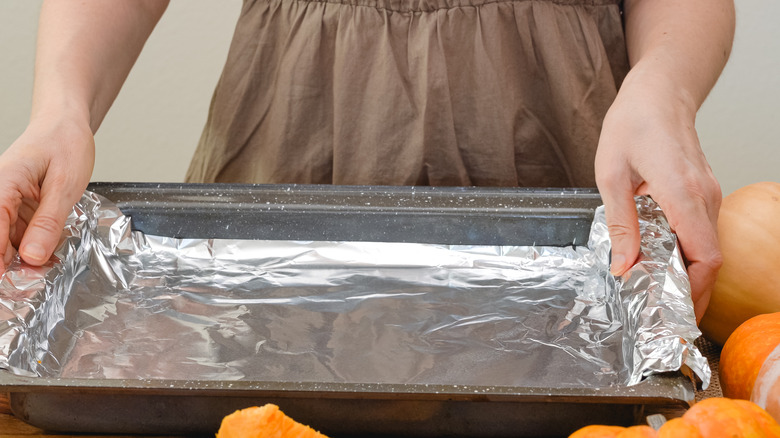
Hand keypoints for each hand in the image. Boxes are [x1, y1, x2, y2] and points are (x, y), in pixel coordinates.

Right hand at [0, 115, 94, 273]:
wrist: (66, 125)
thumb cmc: (65, 144)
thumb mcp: (65, 185)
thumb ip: (48, 221)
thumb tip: (32, 256)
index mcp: (3, 186)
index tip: (6, 284)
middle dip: (9, 264)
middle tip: (30, 286)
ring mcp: (6, 203)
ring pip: (8, 241)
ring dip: (23, 259)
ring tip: (42, 275)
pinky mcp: (17, 208)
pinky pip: (20, 234)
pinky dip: (33, 246)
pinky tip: (47, 258)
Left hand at [595, 68, 722, 321]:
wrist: (659, 91)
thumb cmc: (633, 124)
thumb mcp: (611, 175)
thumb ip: (620, 223)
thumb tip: (624, 267)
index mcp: (683, 194)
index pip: (705, 258)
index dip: (692, 292)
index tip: (670, 313)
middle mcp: (705, 197)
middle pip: (710, 261)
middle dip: (688, 292)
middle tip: (658, 315)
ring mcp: (709, 195)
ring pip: (708, 249)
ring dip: (687, 275)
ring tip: (654, 295)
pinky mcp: (704, 193)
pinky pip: (702, 233)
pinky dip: (687, 254)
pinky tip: (659, 263)